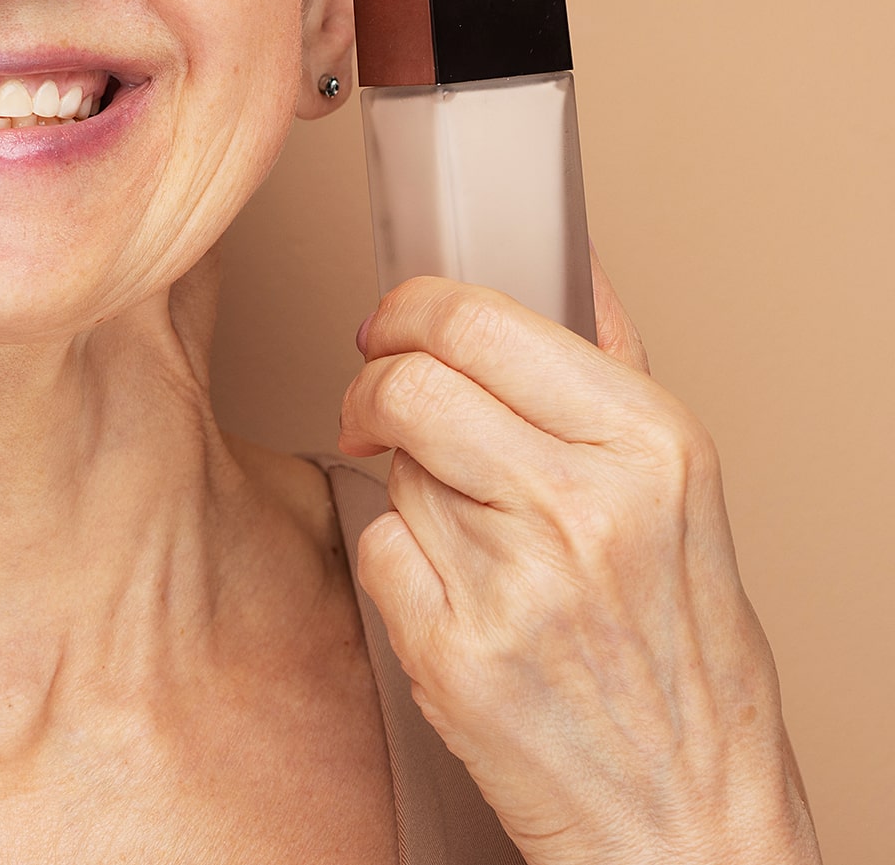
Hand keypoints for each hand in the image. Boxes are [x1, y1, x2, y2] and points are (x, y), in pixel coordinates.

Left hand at [338, 257, 819, 863]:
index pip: (475, 319)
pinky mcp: (454, 652)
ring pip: (389, 465)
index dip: (409, 311)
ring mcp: (515, 581)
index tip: (393, 325)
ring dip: (404, 483)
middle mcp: (585, 503)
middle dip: (375, 384)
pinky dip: (397, 563)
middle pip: (408, 381)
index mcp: (650, 443)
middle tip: (378, 405)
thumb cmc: (685, 655)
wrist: (691, 817)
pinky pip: (376, 549)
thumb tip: (571, 258)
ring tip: (470, 530)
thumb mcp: (678, 491)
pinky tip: (455, 594)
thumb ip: (613, 364)